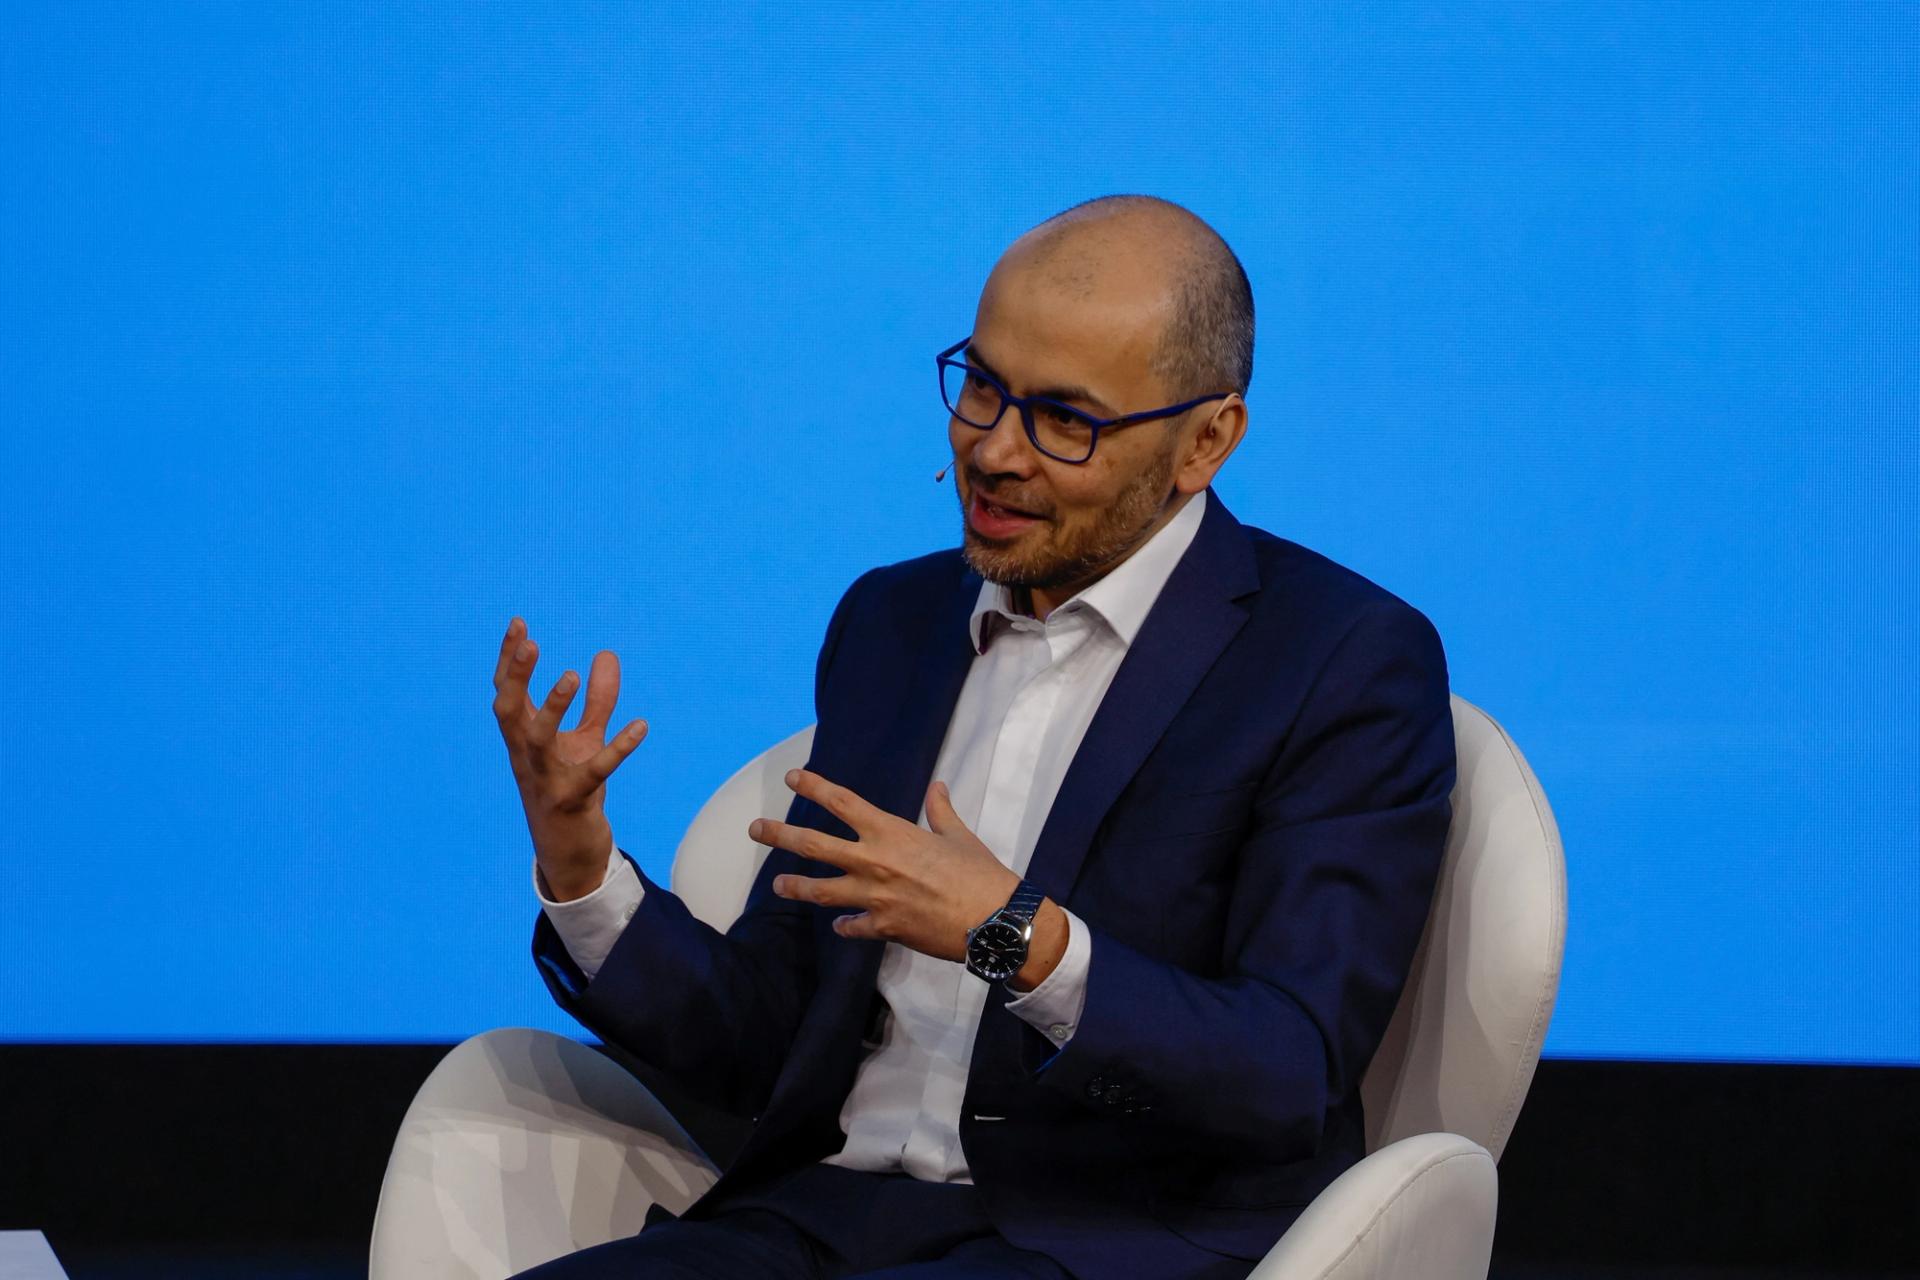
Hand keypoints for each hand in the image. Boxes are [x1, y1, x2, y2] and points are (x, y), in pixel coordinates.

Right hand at [492, 616, 647, 900]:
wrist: (568, 854)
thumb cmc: (571, 790)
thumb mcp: (585, 740)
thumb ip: (597, 700)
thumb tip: (606, 655)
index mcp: (522, 740)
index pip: (506, 693)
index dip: (509, 660)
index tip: (519, 623)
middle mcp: (526, 757)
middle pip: (508, 711)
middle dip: (515, 676)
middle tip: (531, 643)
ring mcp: (546, 780)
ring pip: (539, 741)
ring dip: (552, 708)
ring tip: (570, 674)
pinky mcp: (573, 802)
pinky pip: (594, 773)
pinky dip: (617, 749)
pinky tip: (640, 726)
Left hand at [751, 769, 1021, 962]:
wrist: (993, 917)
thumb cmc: (978, 872)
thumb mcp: (958, 835)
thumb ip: (940, 812)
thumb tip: (937, 787)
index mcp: (891, 832)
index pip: (843, 802)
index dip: (814, 787)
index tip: (792, 778)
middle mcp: (874, 861)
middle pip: (814, 844)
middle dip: (780, 835)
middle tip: (754, 830)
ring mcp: (874, 897)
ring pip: (820, 890)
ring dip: (795, 886)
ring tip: (777, 885)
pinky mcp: (883, 927)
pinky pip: (853, 927)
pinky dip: (844, 926)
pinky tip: (838, 926)